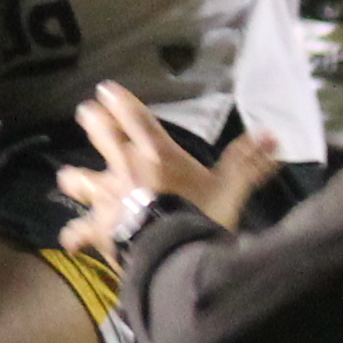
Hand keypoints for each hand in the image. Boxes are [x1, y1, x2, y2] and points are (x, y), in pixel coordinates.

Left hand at [53, 82, 277, 253]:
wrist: (170, 254)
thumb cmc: (199, 216)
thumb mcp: (228, 190)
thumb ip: (247, 163)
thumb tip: (274, 137)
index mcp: (157, 154)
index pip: (135, 118)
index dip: (120, 101)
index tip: (106, 89)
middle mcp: (126, 169)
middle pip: (102, 136)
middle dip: (93, 122)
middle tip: (85, 112)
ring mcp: (106, 198)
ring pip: (79, 180)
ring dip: (74, 179)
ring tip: (69, 176)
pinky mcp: (96, 228)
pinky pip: (77, 232)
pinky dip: (75, 236)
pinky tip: (72, 240)